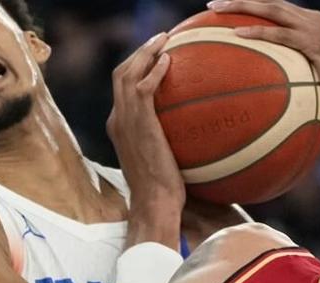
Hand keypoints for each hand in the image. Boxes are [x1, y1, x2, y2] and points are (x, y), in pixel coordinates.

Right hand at [107, 32, 183, 244]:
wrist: (155, 205)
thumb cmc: (165, 194)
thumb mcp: (167, 164)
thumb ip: (173, 145)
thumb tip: (202, 139)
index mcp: (120, 127)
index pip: (123, 90)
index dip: (137, 69)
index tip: (157, 59)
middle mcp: (117, 120)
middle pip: (120, 74)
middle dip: (139, 53)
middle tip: (160, 40)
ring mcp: (125, 121)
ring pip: (126, 73)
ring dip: (144, 52)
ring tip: (164, 40)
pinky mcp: (137, 124)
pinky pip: (142, 87)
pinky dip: (153, 70)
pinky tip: (170, 61)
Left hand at [207, 0, 319, 124]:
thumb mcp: (314, 77)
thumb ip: (295, 71)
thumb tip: (271, 86)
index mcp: (311, 23)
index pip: (276, 9)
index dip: (251, 5)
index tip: (225, 9)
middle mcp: (313, 19)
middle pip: (270, 3)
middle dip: (240, 0)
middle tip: (212, 4)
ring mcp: (316, 29)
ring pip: (273, 10)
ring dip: (243, 6)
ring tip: (217, 11)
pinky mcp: (316, 44)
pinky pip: (281, 34)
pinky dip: (259, 31)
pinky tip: (238, 33)